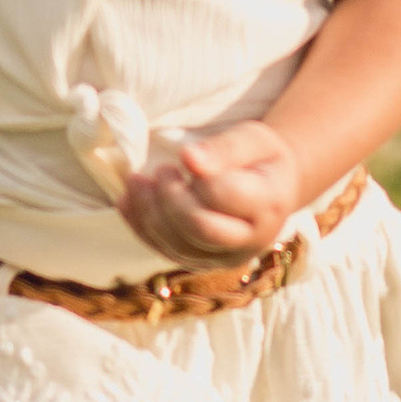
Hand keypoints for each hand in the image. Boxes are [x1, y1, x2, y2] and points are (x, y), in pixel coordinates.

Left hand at [120, 120, 303, 266]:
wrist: (272, 190)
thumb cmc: (262, 159)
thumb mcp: (253, 139)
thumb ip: (224, 149)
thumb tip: (189, 158)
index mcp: (269, 204)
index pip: (223, 196)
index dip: (197, 177)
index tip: (184, 155)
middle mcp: (251, 240)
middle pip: (199, 229)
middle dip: (169, 197)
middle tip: (161, 169)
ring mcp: (225, 258)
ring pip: (178, 246)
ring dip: (148, 212)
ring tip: (137, 180)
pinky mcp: (202, 262)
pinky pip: (165, 252)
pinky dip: (140, 226)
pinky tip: (128, 200)